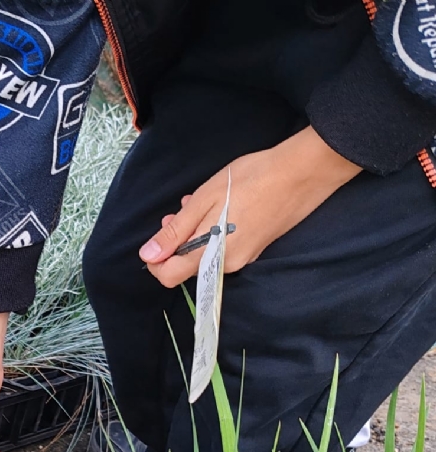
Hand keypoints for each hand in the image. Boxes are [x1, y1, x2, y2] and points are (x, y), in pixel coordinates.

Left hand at [140, 127, 361, 287]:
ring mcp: (245, 258)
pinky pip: (225, 247)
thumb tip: (148, 255)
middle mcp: (227, 265)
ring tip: (201, 202)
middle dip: (177, 241)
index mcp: (210, 256)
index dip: (155, 260)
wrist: (304, 172)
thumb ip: (175, 233)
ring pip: (206, 254)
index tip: (159, 235)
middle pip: (187, 266)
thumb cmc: (252, 180)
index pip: (168, 277)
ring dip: (196, 232)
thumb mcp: (204, 202)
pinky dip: (214, 231)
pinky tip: (221, 206)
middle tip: (179, 210)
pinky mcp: (257, 248)